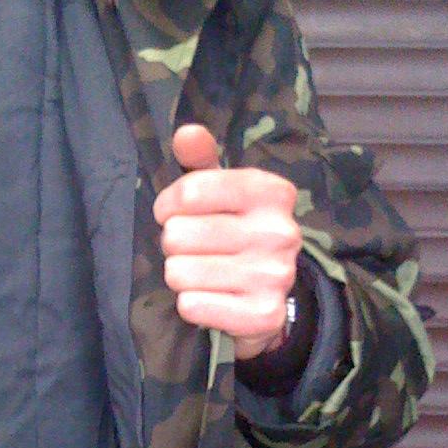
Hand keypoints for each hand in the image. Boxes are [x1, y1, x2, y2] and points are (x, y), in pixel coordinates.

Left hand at [152, 124, 300, 359]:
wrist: (265, 296)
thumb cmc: (233, 232)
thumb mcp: (220, 191)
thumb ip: (200, 161)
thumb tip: (186, 133)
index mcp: (271, 192)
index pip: (189, 192)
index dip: (167, 206)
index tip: (173, 213)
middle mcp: (280, 231)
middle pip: (178, 234)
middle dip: (173, 244)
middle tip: (193, 249)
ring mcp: (275, 275)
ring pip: (179, 272)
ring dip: (180, 275)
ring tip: (201, 272)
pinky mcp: (263, 314)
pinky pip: (192, 305)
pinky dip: (191, 304)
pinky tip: (210, 298)